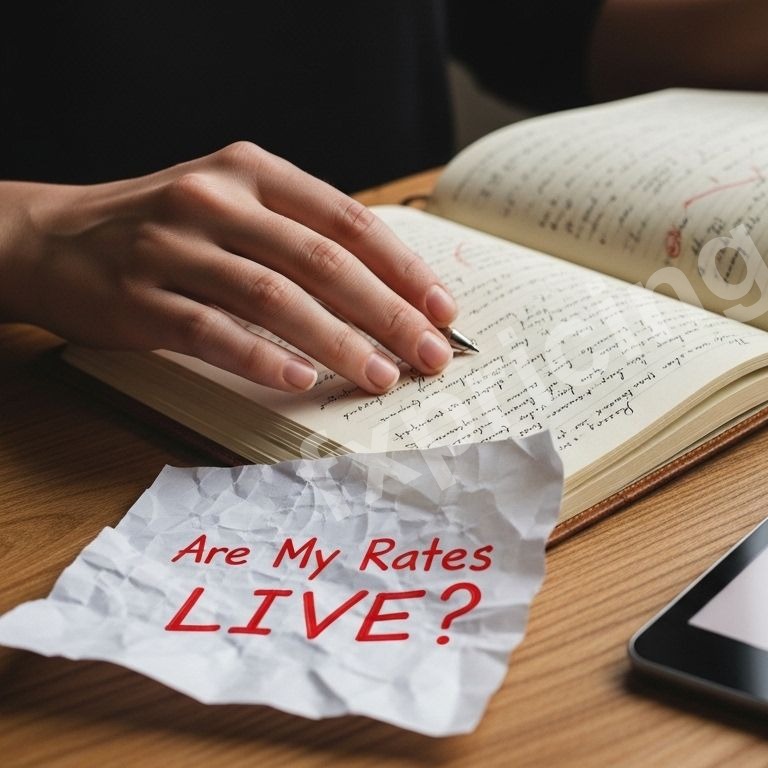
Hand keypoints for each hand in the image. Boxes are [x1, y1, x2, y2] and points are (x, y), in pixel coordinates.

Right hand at [0, 142, 456, 393]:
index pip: (347, 220)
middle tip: (430, 354)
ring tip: (381, 376)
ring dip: (338, 342)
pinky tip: (302, 379)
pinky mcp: (140, 299)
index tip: (442, 308)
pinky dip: (262, 358)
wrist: (50, 239)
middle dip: (388, 313)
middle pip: (323, 261)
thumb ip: (300, 233)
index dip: (403, 268)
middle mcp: (215, 201)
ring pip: (275, 298)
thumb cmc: (165, 227)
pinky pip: (213, 332)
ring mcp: (174, 249)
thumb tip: (393, 289)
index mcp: (252, 172)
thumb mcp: (233, 202)